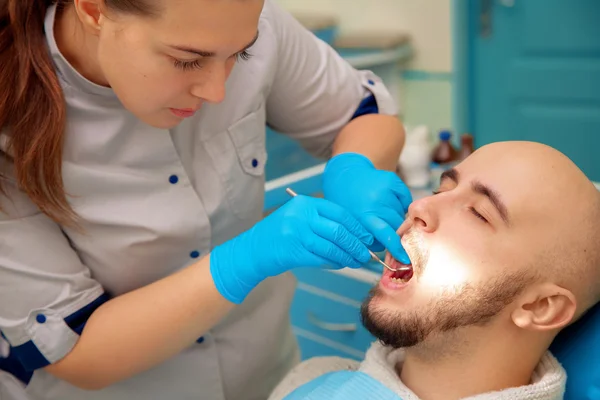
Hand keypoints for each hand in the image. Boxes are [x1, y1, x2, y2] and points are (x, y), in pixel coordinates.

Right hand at [210, 195, 374, 302]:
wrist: (253, 250)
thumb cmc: (279, 234)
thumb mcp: (298, 217)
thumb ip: (321, 219)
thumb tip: (354, 231)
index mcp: (305, 203)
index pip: (339, 213)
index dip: (357, 227)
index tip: (368, 237)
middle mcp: (301, 216)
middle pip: (339, 230)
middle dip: (357, 244)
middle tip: (367, 253)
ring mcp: (297, 234)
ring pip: (333, 247)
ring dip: (349, 257)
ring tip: (358, 262)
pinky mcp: (294, 252)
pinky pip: (322, 259)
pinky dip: (335, 263)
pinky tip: (342, 265)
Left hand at [322, 153, 412, 263]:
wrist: (345, 175)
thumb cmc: (345, 202)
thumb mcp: (349, 223)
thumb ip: (365, 237)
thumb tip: (385, 249)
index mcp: (363, 216)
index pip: (385, 235)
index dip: (396, 247)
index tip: (403, 257)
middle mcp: (375, 202)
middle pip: (397, 226)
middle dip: (394, 233)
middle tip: (387, 230)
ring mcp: (384, 190)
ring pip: (401, 214)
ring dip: (395, 218)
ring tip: (381, 212)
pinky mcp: (392, 181)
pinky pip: (405, 200)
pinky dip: (400, 204)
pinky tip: (388, 202)